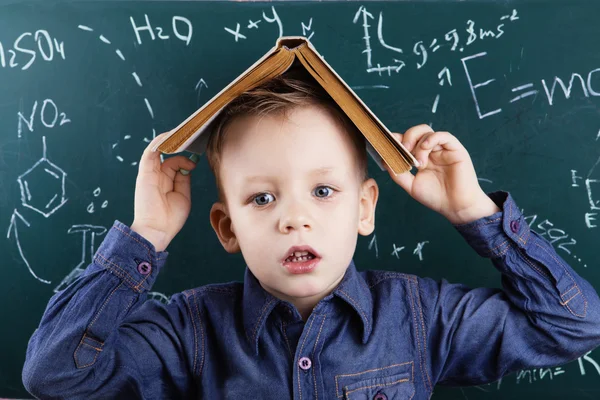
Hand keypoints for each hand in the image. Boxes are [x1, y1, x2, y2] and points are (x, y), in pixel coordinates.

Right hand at [130, 133, 198, 251]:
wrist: (157, 230)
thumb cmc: (171, 218)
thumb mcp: (183, 195)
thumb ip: (184, 179)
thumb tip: (189, 165)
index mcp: (167, 182)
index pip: (176, 163)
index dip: (186, 158)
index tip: (198, 155)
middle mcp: (158, 176)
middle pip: (170, 156)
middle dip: (181, 147)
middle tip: (194, 141)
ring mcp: (150, 173)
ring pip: (159, 150)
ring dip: (171, 141)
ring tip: (183, 136)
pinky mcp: (145, 173)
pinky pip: (150, 152)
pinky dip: (159, 142)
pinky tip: (170, 137)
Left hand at [386, 124, 499, 224]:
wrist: (456, 207)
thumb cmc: (435, 197)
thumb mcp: (411, 186)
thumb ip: (398, 173)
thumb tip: (385, 160)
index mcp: (420, 157)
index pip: (406, 141)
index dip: (396, 140)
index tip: (387, 145)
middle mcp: (431, 150)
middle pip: (415, 132)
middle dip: (406, 138)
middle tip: (403, 151)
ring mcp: (442, 149)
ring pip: (426, 131)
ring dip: (418, 144)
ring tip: (418, 163)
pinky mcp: (455, 149)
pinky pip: (443, 136)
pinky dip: (431, 138)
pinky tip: (426, 148)